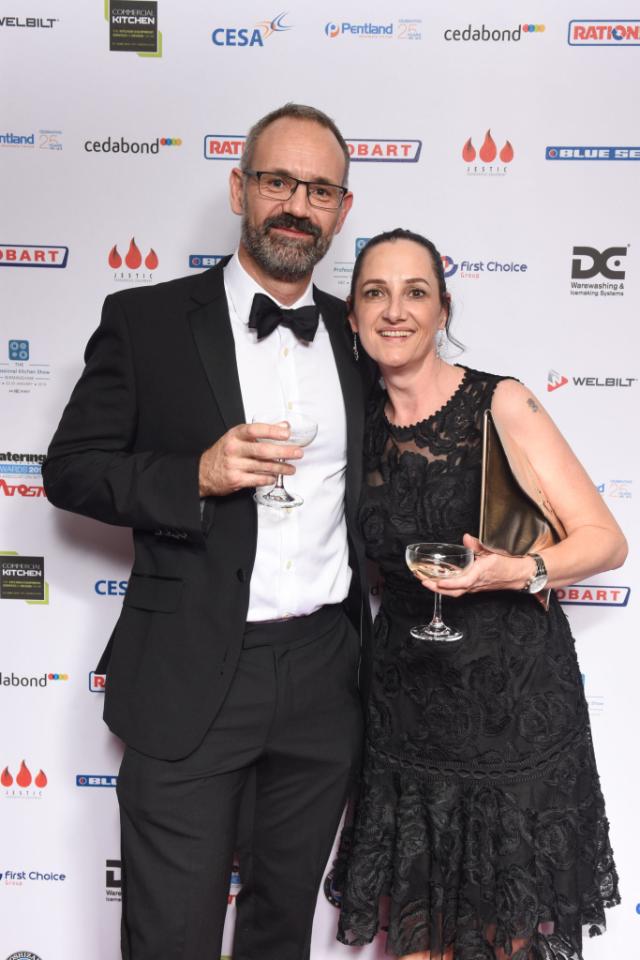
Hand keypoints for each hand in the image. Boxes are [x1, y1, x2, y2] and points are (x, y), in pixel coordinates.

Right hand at [198, 422, 302, 496]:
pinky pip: (257, 480)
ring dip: (281, 468)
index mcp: (235, 435)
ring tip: (291, 468)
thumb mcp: (238, 437)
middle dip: (284, 452)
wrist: (203, 472)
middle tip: (297, 453)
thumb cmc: (223, 453)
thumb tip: (283, 425)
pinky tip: (275, 477)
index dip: (272, 430)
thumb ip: (261, 431)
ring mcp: (234, 465)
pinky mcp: (236, 480)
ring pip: (263, 466)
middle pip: (263, 450)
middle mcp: (234, 449)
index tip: (287, 432)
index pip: (255, 430)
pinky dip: (269, 479)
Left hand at [415, 534, 532, 596]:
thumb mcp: (493, 551)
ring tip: (425, 580)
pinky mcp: (474, 587)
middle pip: (454, 591)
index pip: (463, 582)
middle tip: (422, 580)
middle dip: (436, 587)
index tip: (437, 581)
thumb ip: (478, 545)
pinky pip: (458, 590)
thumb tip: (466, 537)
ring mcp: (475, 587)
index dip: (449, 583)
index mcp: (481, 573)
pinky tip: (437, 580)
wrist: (519, 575)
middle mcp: (476, 583)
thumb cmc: (507, 564)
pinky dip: (446, 587)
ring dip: (439, 588)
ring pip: (455, 592)